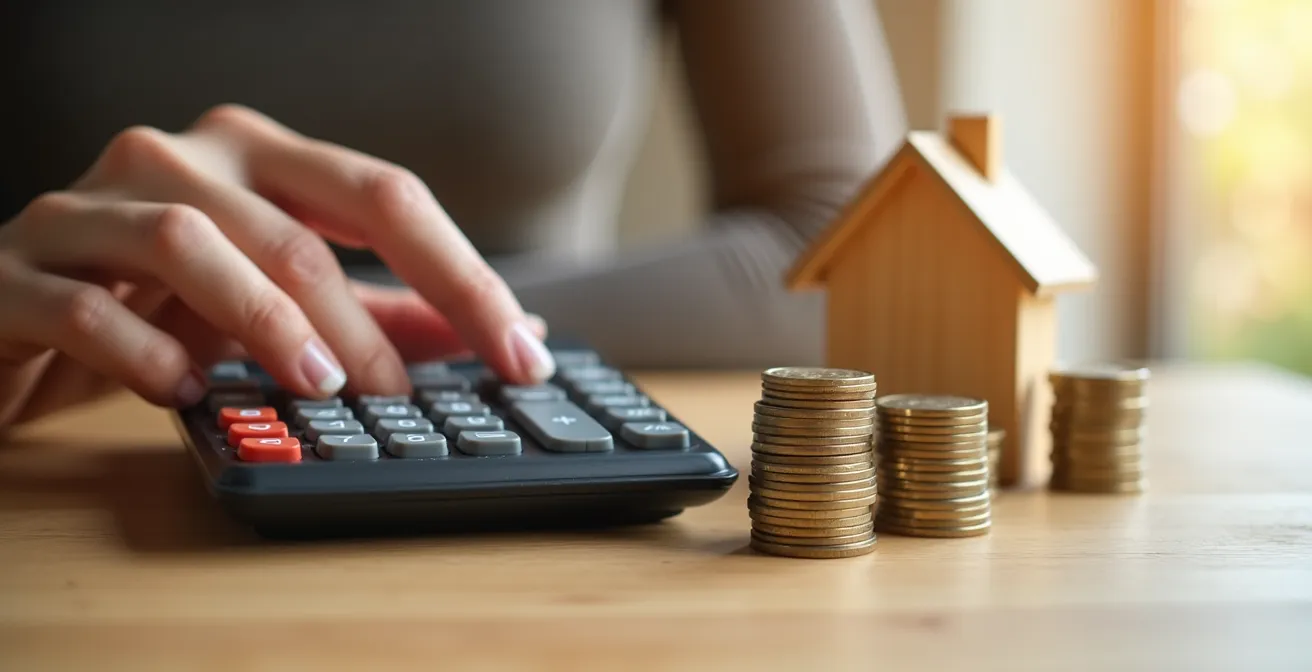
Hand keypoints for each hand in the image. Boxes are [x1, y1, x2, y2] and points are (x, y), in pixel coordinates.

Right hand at [0, 105, 554, 427]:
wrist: (8, 314)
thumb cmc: (156, 305)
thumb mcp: (279, 307)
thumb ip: (376, 313)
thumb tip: (493, 331)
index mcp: (258, 160)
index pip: (385, 199)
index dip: (463, 276)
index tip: (521, 351)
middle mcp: (178, 161)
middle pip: (296, 226)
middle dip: (367, 321)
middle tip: (404, 398)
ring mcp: (90, 207)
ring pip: (189, 241)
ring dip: (265, 321)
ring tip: (316, 389)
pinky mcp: (18, 268)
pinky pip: (83, 304)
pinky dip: (142, 351)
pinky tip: (186, 391)